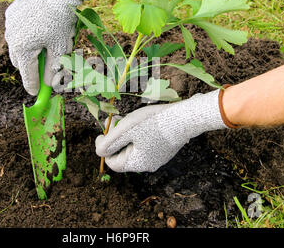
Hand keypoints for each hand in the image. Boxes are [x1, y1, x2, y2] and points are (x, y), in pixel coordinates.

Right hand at [5, 0, 92, 94]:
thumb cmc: (60, 21)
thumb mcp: (60, 47)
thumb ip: (52, 68)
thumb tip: (47, 85)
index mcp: (22, 49)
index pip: (27, 74)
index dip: (33, 86)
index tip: (36, 94)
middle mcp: (10, 37)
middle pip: (19, 61)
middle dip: (30, 66)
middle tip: (43, 69)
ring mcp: (9, 24)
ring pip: (17, 44)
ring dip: (28, 49)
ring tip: (44, 44)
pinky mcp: (11, 12)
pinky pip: (17, 29)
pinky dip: (26, 34)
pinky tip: (39, 27)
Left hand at [95, 90, 227, 172]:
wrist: (184, 117)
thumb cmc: (153, 123)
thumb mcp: (125, 130)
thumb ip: (109, 143)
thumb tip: (99, 151)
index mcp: (137, 163)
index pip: (112, 162)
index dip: (104, 147)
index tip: (103, 131)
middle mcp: (148, 165)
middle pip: (124, 154)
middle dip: (117, 138)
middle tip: (116, 121)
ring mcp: (158, 158)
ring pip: (134, 148)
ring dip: (127, 135)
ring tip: (127, 119)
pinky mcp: (165, 149)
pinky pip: (146, 145)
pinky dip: (139, 135)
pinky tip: (142, 121)